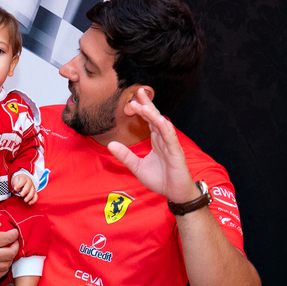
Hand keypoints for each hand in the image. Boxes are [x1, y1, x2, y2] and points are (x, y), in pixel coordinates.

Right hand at [0, 211, 18, 280]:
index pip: (7, 238)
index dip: (14, 234)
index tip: (14, 232)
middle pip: (10, 253)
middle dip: (15, 246)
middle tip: (14, 242)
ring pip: (7, 264)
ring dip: (10, 257)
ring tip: (8, 250)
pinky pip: (0, 273)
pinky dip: (4, 266)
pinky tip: (2, 260)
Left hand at [11, 172, 36, 204]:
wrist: (24, 179)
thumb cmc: (19, 180)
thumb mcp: (15, 180)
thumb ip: (16, 184)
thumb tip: (17, 189)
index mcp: (24, 178)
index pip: (23, 181)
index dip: (19, 185)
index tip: (15, 189)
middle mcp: (29, 182)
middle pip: (28, 187)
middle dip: (25, 191)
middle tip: (21, 195)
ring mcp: (32, 187)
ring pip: (32, 192)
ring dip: (29, 197)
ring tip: (25, 200)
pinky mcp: (34, 192)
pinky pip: (35, 196)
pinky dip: (33, 200)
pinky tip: (29, 203)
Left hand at [107, 89, 200, 203]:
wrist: (174, 193)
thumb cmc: (160, 179)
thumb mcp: (137, 167)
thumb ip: (125, 155)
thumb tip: (110, 144)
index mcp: (156, 140)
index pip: (148, 121)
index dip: (141, 110)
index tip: (130, 101)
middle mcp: (164, 139)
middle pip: (155, 118)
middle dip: (147, 105)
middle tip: (138, 92)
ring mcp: (171, 145)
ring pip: (162, 126)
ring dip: (153, 115)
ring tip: (143, 105)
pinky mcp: (176, 153)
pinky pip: (171, 139)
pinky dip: (165, 129)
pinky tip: (160, 121)